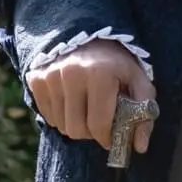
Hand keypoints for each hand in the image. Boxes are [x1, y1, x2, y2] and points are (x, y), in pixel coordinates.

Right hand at [25, 40, 155, 152]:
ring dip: (76, 124)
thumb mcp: (139, 81)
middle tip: (99, 122)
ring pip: (61, 125)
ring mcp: (51, 75)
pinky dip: (61, 116)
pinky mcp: (36, 78)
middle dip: (91, 133)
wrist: (91, 35)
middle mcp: (72, 73)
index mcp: (100, 74)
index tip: (112, 137)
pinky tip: (72, 102)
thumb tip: (140, 147)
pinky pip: (47, 116)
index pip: (98, 125)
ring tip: (87, 108)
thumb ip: (145, 113)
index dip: (107, 138)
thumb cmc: (118, 63)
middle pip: (76, 130)